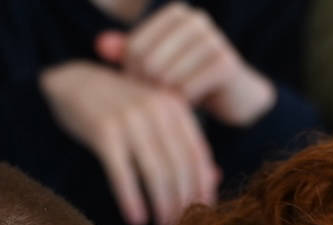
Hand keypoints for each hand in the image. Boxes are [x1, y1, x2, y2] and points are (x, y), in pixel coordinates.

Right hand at [40, 60, 219, 224]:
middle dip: (183, 202)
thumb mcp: (155, 117)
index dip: (203, 187)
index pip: (197, 154)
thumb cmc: (119, 106)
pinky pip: (123, 174)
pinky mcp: (104, 131)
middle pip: (179, 167)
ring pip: (156, 173)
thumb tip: (213, 180)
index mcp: (173, 106)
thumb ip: (182, 143)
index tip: (204, 212)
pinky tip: (136, 220)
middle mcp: (155, 110)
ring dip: (163, 205)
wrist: (74, 82)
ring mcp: (130, 119)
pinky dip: (131, 200)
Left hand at [93, 3, 275, 127]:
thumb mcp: (154, 64)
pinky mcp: (226, 62)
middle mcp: (195, 19)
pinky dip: (184, 104)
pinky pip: (187, 90)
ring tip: (174, 100)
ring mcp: (213, 38)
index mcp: (175, 13)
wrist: (233, 95)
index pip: (134, 48)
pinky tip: (190, 104)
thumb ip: (127, 53)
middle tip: (158, 99)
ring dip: (166, 98)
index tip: (143, 88)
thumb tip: (99, 45)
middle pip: (148, 62)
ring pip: (167, 77)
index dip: (133, 75)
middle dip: (149, 88)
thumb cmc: (187, 77)